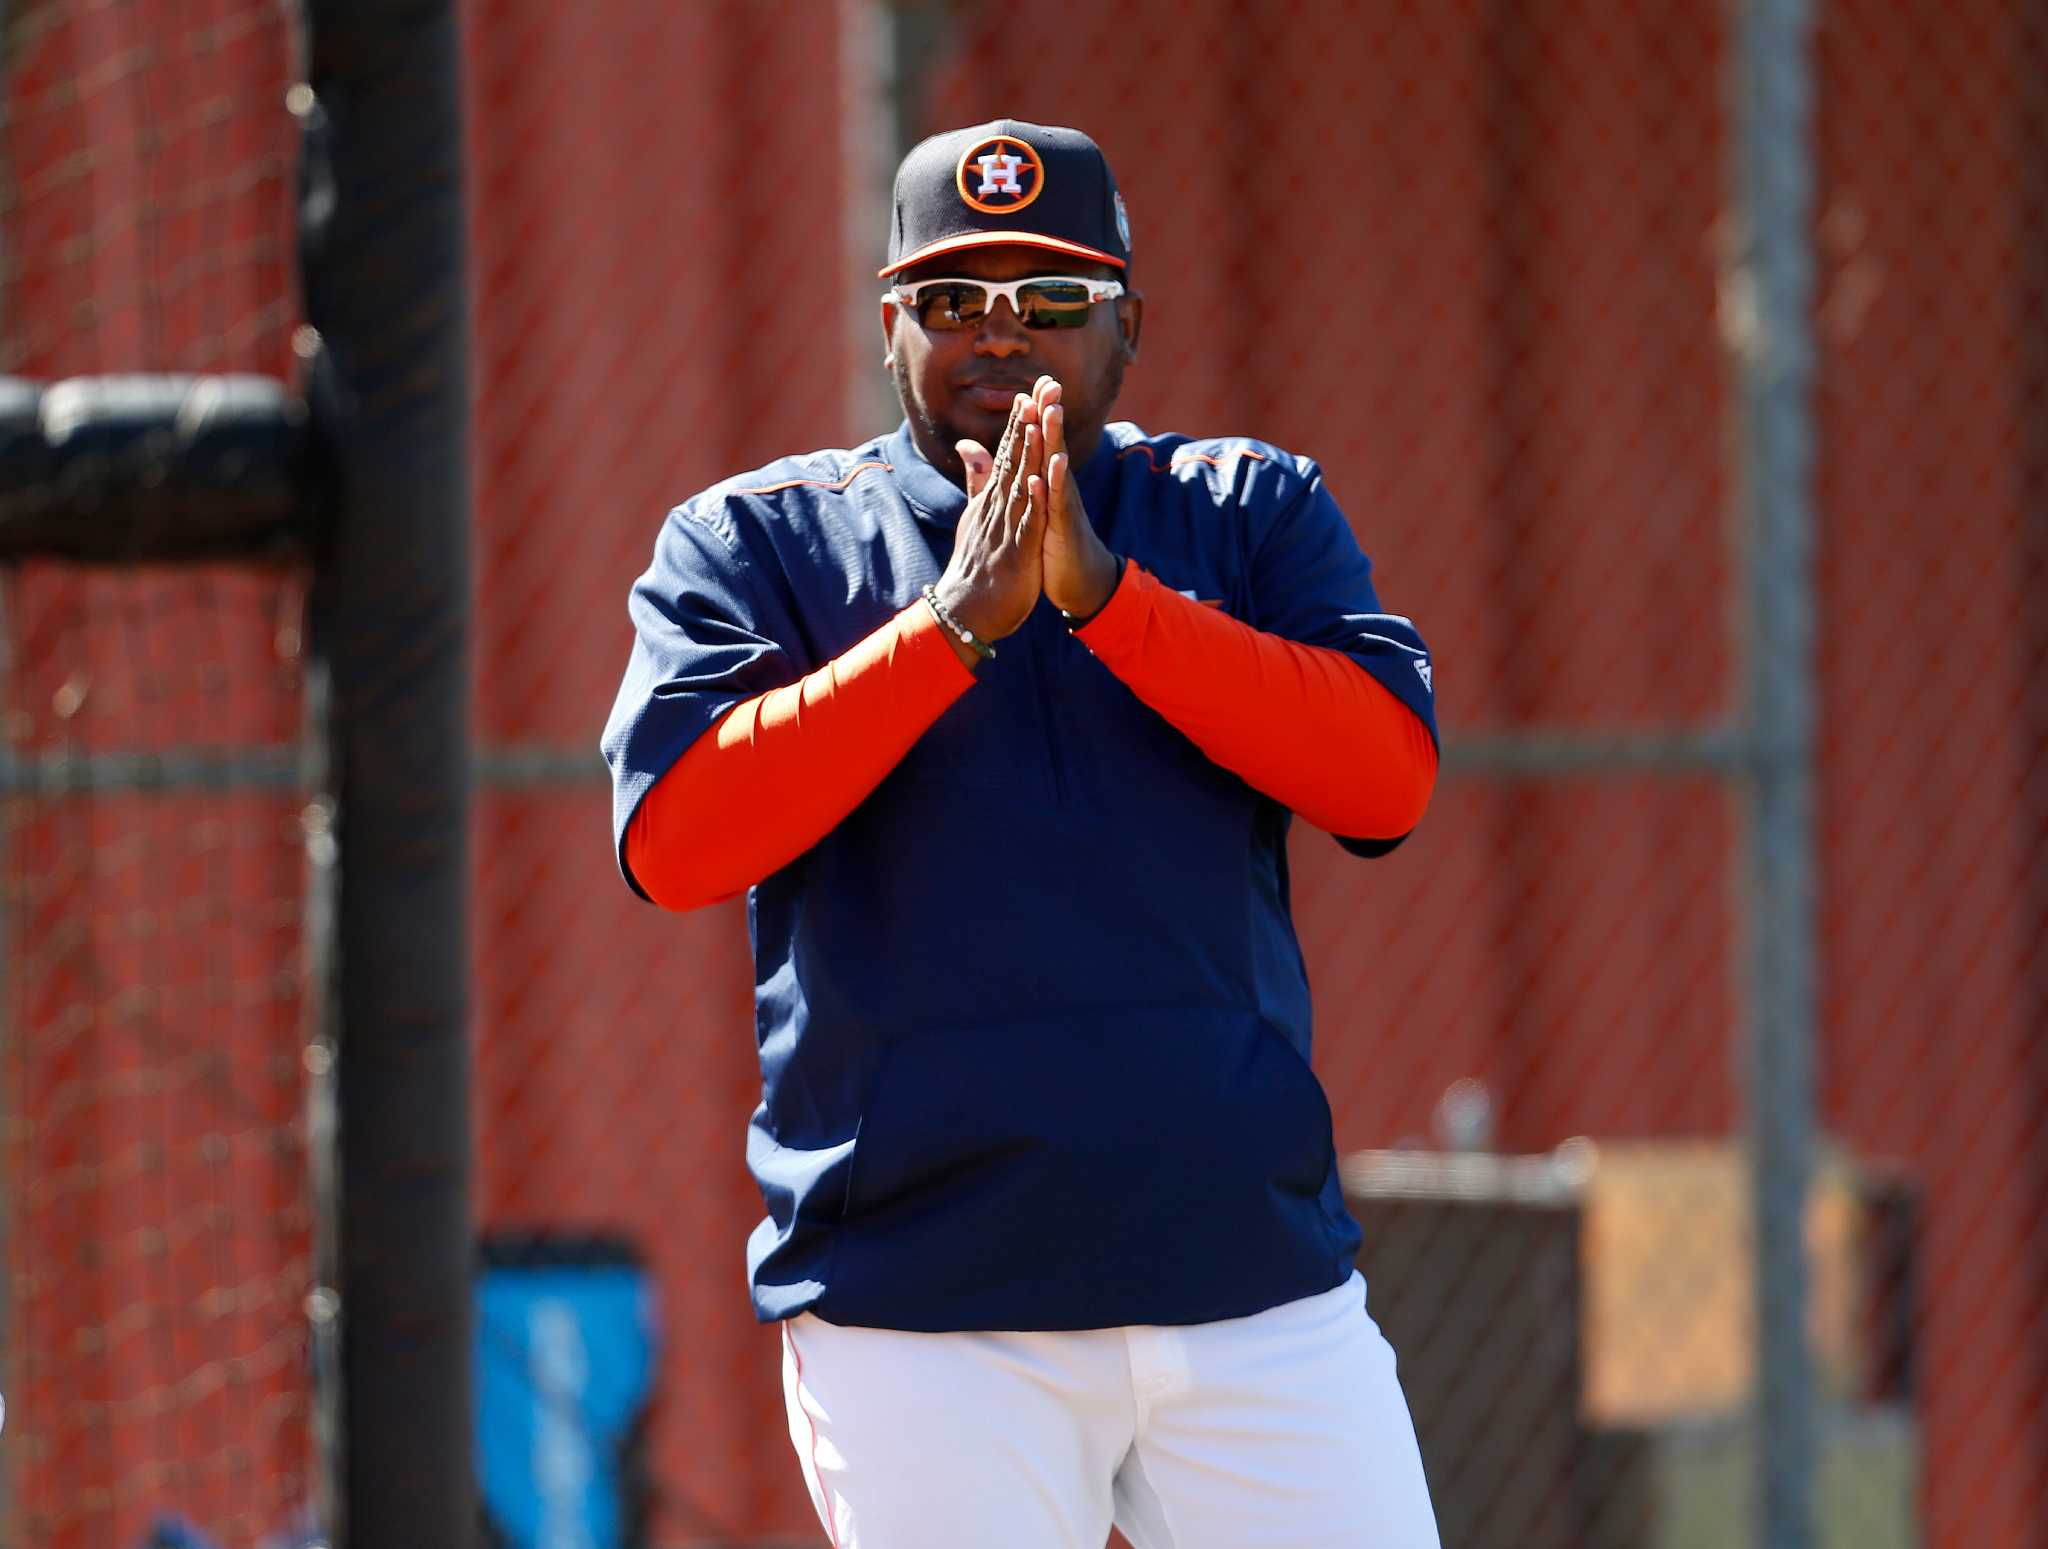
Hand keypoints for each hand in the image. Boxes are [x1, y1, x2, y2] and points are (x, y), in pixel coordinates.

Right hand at [932, 392, 1047, 659]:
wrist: (965, 611)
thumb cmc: (975, 567)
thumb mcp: (975, 517)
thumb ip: (976, 481)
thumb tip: (969, 447)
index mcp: (992, 503)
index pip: (1005, 457)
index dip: (1016, 426)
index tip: (1026, 394)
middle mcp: (996, 510)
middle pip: (1012, 461)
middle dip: (1024, 426)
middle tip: (1035, 392)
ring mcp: (1005, 529)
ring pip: (1019, 485)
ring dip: (1028, 453)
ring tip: (1036, 423)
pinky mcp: (1015, 552)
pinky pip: (1025, 523)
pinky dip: (1029, 501)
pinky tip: (1035, 480)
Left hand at [1031, 375, 1120, 618]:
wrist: (1079, 580)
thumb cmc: (1054, 542)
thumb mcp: (1033, 507)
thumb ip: (1015, 478)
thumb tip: (1001, 454)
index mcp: (1048, 481)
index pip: (1041, 441)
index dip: (1038, 413)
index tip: (1036, 382)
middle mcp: (1059, 488)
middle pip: (1053, 444)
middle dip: (1050, 413)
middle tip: (1049, 382)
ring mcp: (1063, 506)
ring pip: (1057, 467)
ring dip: (1054, 440)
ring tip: (1051, 412)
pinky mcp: (1063, 529)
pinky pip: (1058, 504)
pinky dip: (1054, 486)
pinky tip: (1050, 468)